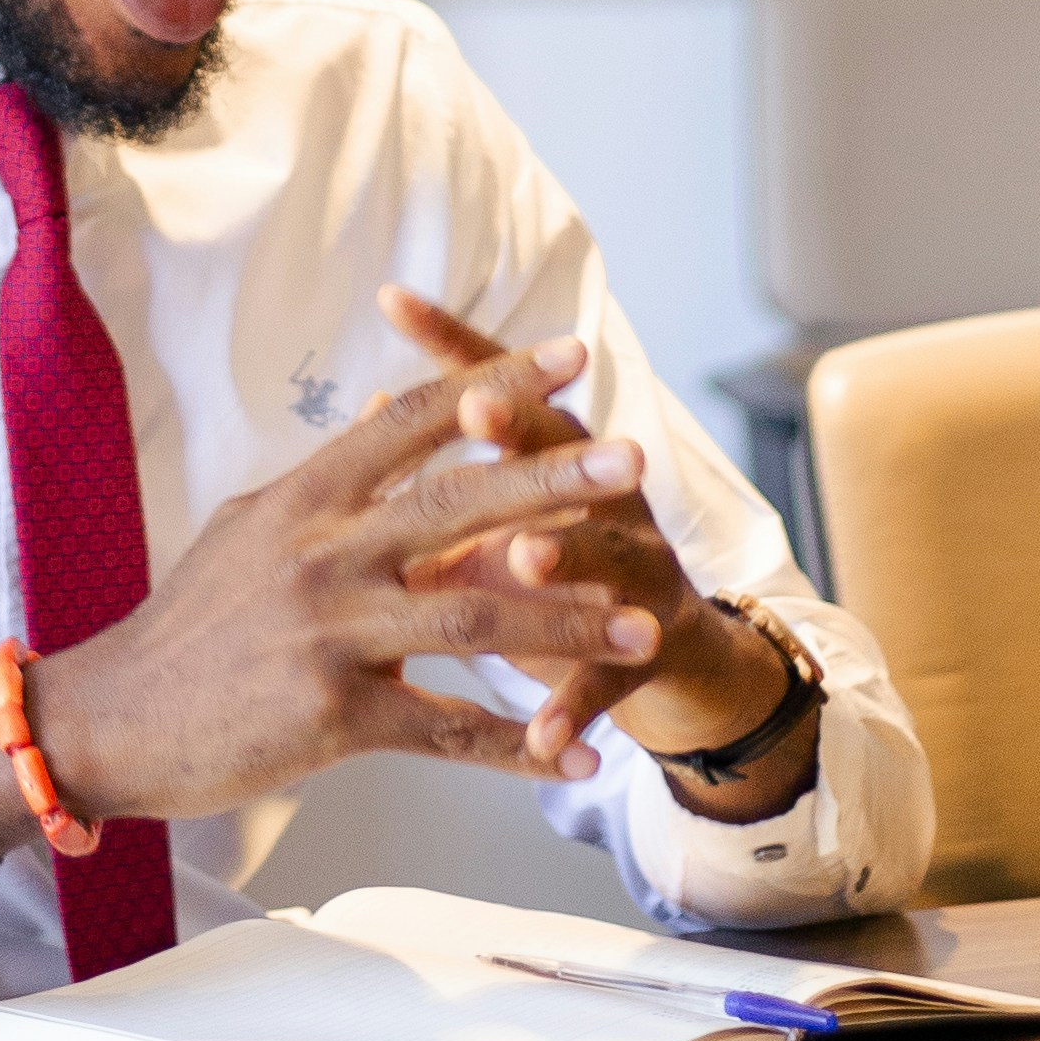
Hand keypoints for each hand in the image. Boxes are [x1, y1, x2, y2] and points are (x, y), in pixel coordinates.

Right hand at [0, 339, 664, 840]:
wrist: (109, 720)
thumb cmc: (190, 624)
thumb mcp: (251, 529)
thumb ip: (328, 482)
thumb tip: (382, 416)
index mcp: (306, 497)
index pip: (413, 420)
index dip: (495, 383)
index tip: (568, 355)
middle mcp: (321, 553)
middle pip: (458, 504)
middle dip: (554, 479)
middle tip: (632, 461)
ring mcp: (329, 634)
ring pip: (473, 621)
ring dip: (567, 624)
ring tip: (644, 626)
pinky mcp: (333, 717)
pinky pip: (447, 729)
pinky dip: (517, 746)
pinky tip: (574, 755)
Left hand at [374, 287, 806, 800]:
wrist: (668, 662)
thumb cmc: (558, 580)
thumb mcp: (498, 528)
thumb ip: (443, 479)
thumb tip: (371, 408)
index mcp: (558, 461)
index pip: (502, 387)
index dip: (452, 345)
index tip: (394, 301)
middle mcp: (608, 498)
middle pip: (564, 453)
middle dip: (520, 429)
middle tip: (478, 410)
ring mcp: (639, 571)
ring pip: (606, 553)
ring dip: (563, 554)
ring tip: (522, 558)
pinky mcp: (654, 650)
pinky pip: (611, 679)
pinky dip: (572, 705)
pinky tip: (540, 739)